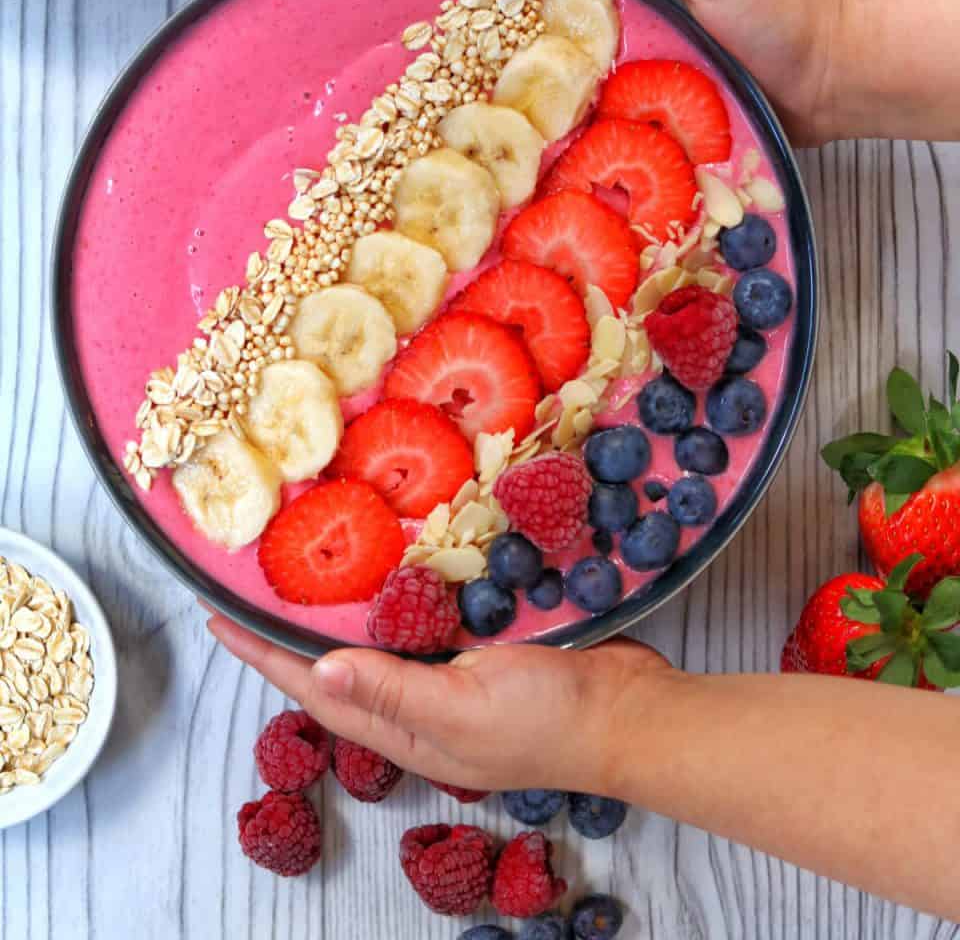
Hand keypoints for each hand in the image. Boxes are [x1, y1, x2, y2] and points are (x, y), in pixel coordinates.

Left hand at [206, 609, 676, 794]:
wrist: (625, 711)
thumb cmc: (546, 720)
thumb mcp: (461, 710)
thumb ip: (391, 691)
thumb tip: (316, 672)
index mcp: (401, 726)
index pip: (313, 687)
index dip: (263, 654)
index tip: (218, 617)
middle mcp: (415, 701)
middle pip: (337, 662)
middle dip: (291, 627)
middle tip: (254, 581)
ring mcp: (448, 673)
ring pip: (379, 635)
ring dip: (341, 605)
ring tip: (308, 563)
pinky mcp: (480, 644)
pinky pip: (424, 617)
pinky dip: (400, 590)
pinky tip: (393, 559)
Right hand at [452, 0, 846, 146]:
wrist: (828, 82)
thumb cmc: (782, 14)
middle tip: (428, 8)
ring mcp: (636, 48)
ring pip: (562, 48)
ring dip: (512, 57)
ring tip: (451, 70)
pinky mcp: (644, 95)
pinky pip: (589, 96)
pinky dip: (553, 104)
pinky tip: (517, 121)